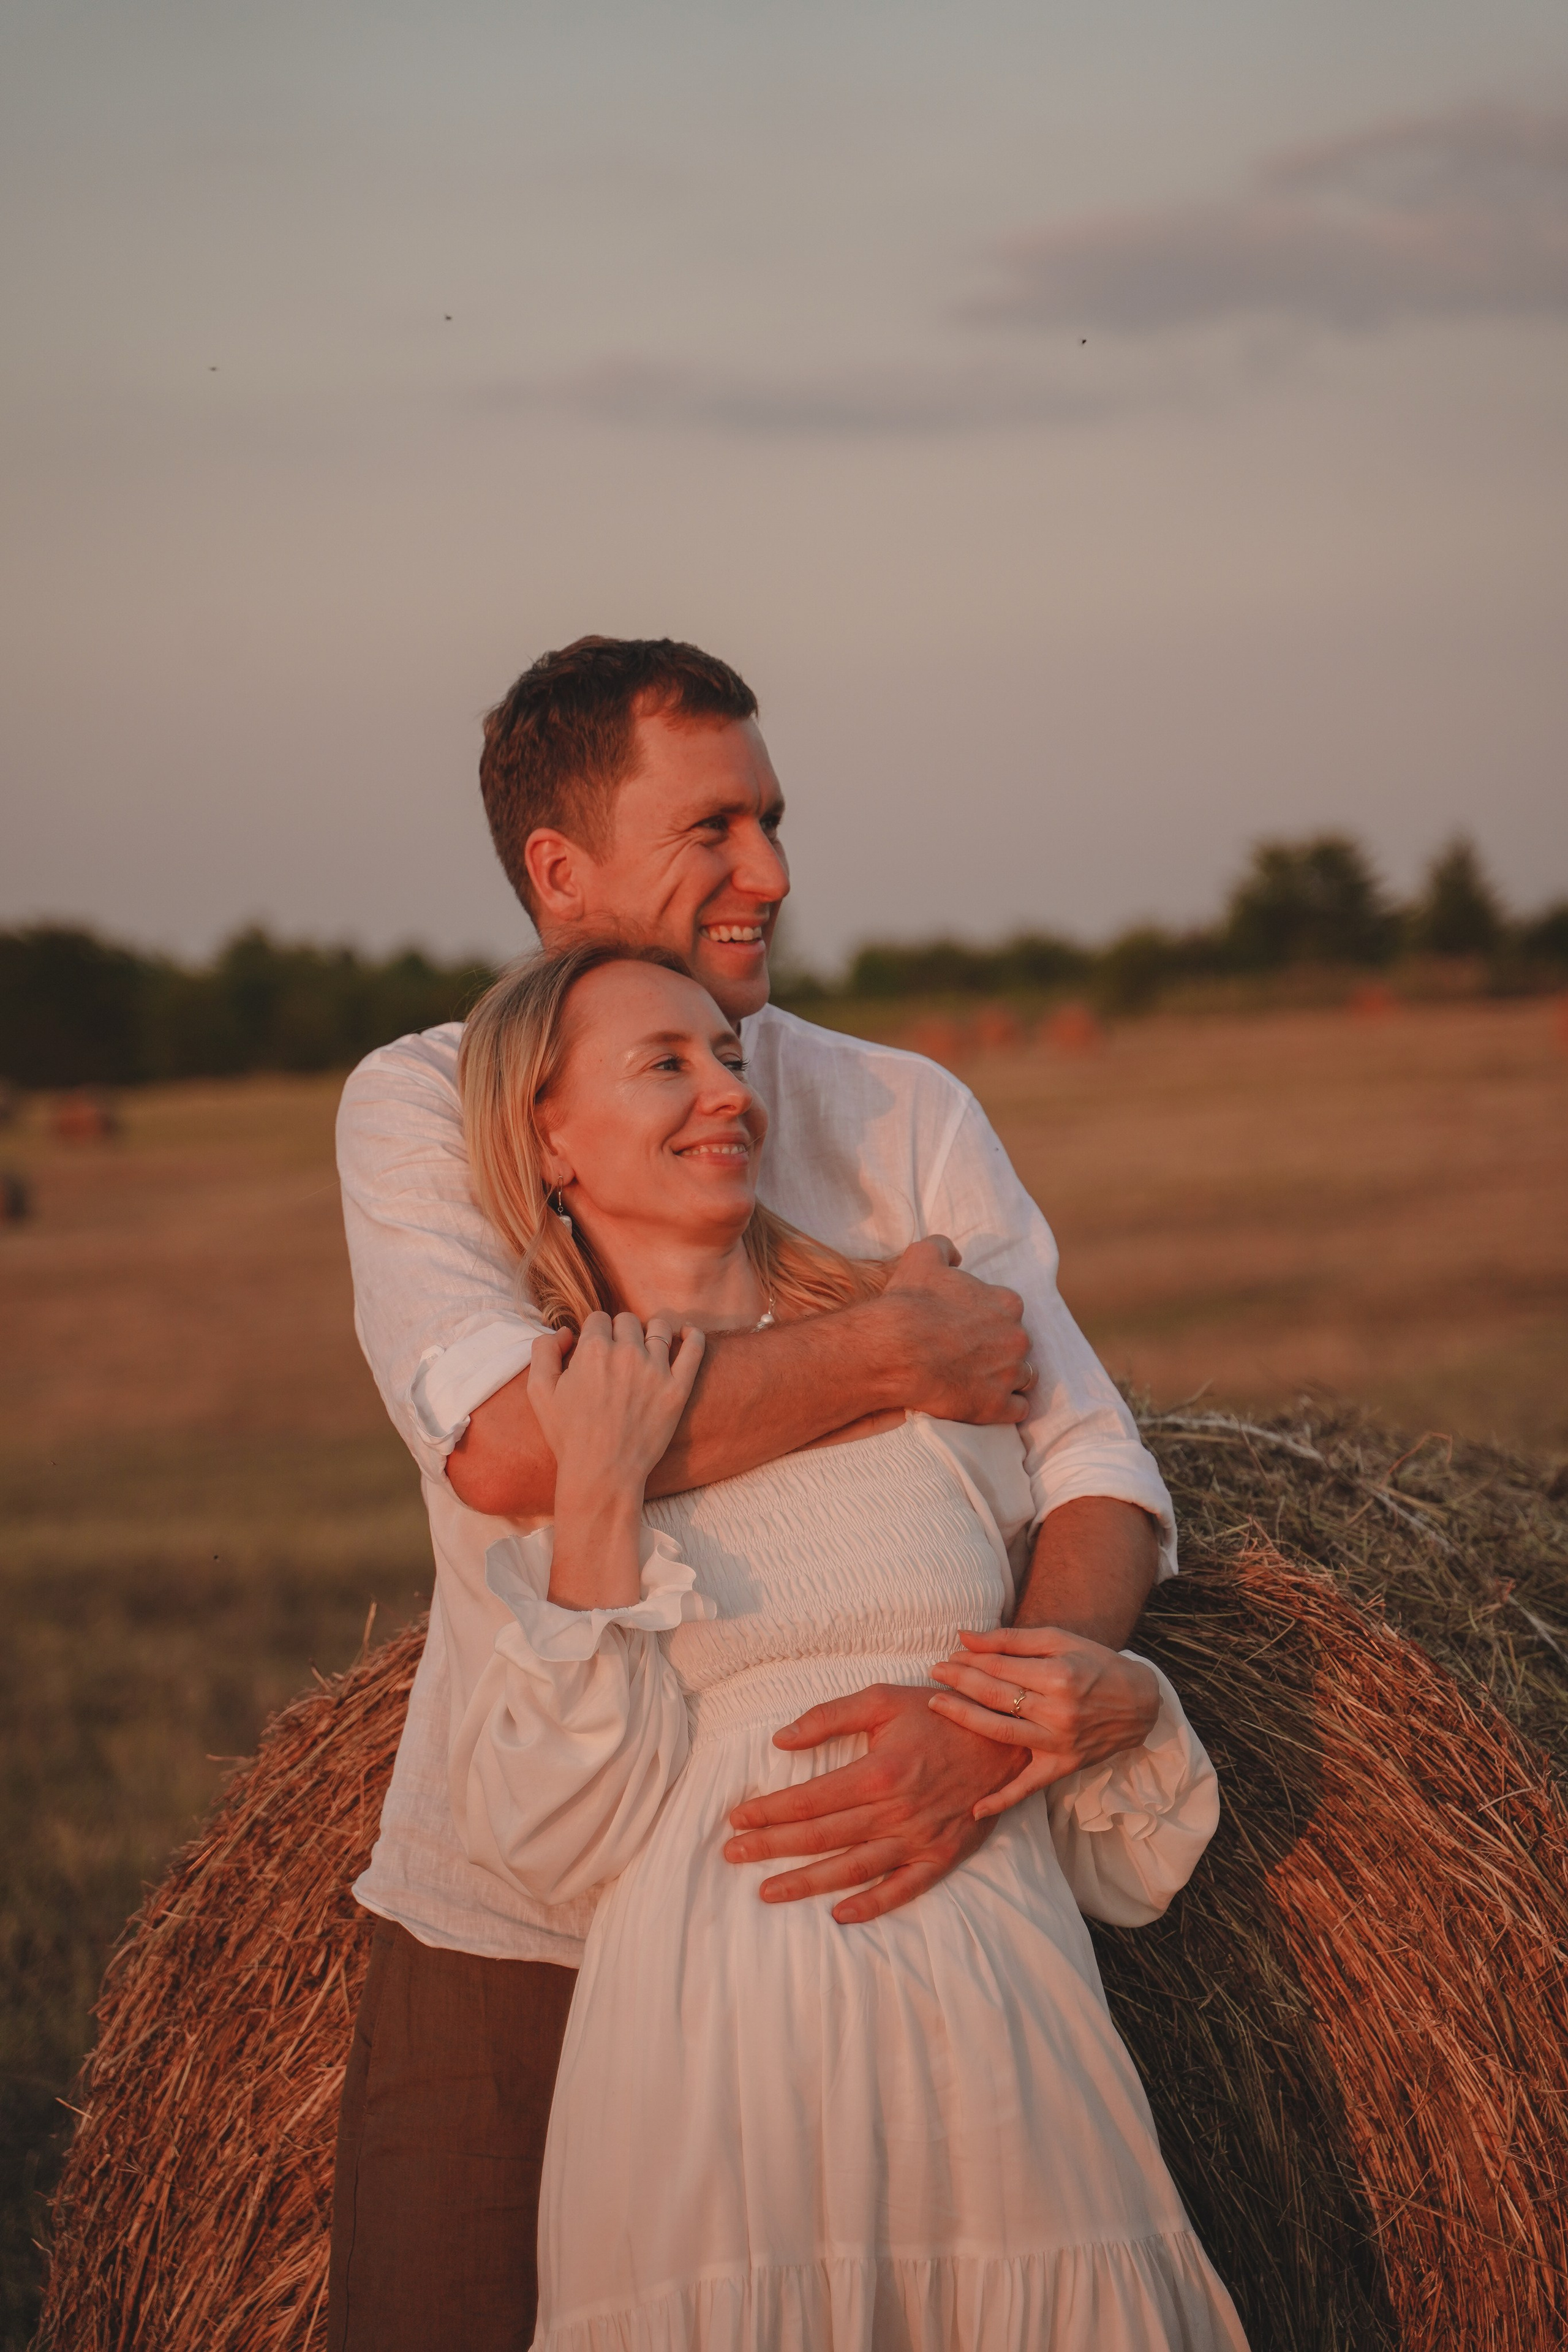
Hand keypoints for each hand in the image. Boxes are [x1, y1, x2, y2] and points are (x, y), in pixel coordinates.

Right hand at [529, 1313, 704, 1608]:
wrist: (602, 1473)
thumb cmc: (568, 1435)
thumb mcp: (539, 1391)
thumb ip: (543, 1350)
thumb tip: (566, 1332)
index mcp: (592, 1349)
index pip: (598, 1319)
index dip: (594, 1334)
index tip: (595, 1351)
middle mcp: (626, 1353)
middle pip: (627, 1321)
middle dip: (620, 1333)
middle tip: (617, 1356)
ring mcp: (656, 1369)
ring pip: (659, 1328)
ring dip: (651, 1332)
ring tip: (648, 1345)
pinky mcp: (678, 1388)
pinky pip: (694, 1349)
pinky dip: (693, 1336)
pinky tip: (688, 1334)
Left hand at [722, 1684, 1025, 1923]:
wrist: (1006, 1736)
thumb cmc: (937, 1713)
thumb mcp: (882, 1700)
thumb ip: (829, 1717)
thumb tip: (779, 1739)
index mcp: (878, 1772)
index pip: (808, 1799)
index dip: (768, 1811)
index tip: (737, 1818)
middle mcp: (895, 1811)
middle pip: (821, 1836)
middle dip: (771, 1847)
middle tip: (732, 1854)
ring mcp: (919, 1838)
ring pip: (853, 1869)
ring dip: (807, 1883)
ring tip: (767, 1891)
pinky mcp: (942, 1855)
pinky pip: (904, 1889)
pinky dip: (873, 1906)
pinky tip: (840, 1915)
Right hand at [881, 1237, 1031, 1425]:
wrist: (895, 1350)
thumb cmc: (909, 1303)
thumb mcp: (921, 1257)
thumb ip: (943, 1247)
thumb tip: (957, 1255)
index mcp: (1006, 1303)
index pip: (1009, 1311)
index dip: (989, 1319)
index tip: (969, 1327)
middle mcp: (1017, 1338)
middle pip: (1017, 1344)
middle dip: (1000, 1349)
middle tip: (970, 1355)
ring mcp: (1010, 1375)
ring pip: (1024, 1377)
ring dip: (1007, 1378)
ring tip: (980, 1380)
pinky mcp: (998, 1407)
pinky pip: (1017, 1410)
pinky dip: (1006, 1408)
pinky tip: (985, 1403)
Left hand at [928, 1628, 1159, 1820]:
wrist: (1140, 1702)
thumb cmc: (1096, 1664)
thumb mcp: (1059, 1641)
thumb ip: (1010, 1640)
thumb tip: (964, 1637)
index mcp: (1059, 1675)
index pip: (999, 1668)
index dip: (969, 1661)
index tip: (947, 1657)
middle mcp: (1058, 1710)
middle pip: (995, 1697)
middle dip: (958, 1682)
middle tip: (933, 1673)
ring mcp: (1060, 1742)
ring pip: (1000, 1732)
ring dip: (963, 1718)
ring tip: (936, 1705)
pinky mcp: (1063, 1766)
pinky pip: (1028, 1787)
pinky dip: (1002, 1800)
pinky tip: (974, 1809)